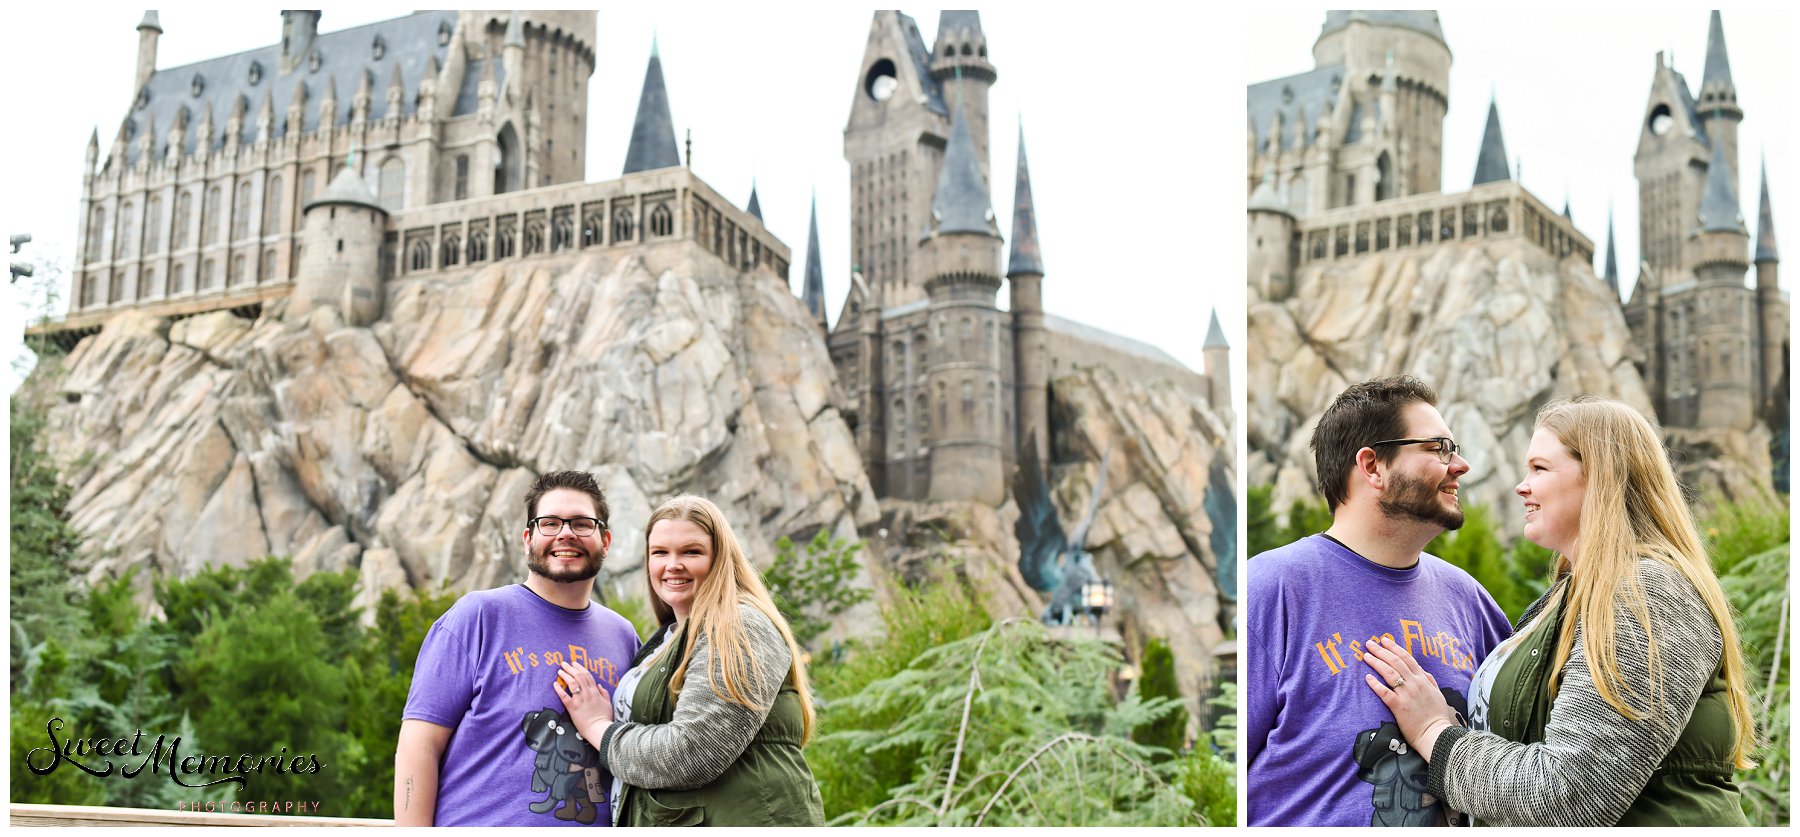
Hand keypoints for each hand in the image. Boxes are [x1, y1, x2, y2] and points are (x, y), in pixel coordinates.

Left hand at [553, 661, 614, 735]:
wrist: (599, 729)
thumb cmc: (604, 718)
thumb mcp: (608, 703)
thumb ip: (604, 693)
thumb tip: (599, 685)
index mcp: (595, 692)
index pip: (587, 675)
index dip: (580, 668)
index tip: (575, 663)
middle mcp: (587, 693)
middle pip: (578, 676)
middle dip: (570, 668)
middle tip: (564, 664)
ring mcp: (579, 700)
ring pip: (571, 683)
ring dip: (565, 675)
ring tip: (560, 671)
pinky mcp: (572, 707)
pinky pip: (564, 696)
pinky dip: (558, 689)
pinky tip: (554, 684)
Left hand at [1362, 636, 1459, 761]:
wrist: (1438, 735)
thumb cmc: (1437, 716)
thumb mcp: (1437, 694)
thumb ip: (1430, 680)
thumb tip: (1422, 670)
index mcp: (1423, 680)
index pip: (1407, 658)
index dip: (1394, 648)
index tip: (1384, 640)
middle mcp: (1415, 684)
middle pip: (1395, 662)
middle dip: (1381, 651)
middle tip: (1369, 643)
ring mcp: (1407, 694)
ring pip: (1389, 673)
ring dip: (1376, 663)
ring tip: (1366, 656)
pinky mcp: (1399, 706)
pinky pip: (1384, 692)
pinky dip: (1375, 684)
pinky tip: (1367, 678)